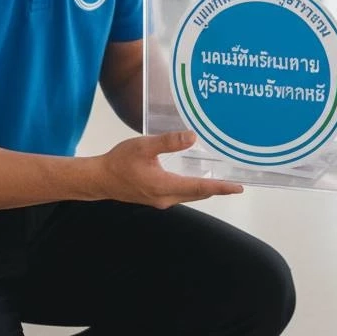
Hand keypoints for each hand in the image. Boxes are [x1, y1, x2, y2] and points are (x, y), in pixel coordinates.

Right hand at [98, 131, 242, 208]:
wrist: (100, 179)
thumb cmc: (120, 161)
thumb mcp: (145, 146)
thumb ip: (169, 142)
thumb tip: (193, 137)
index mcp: (165, 186)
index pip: (200, 188)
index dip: (220, 187)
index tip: (237, 188)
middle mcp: (166, 198)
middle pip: (197, 194)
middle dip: (217, 189)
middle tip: (235, 185)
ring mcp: (160, 200)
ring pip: (189, 195)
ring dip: (204, 189)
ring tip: (220, 181)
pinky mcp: (154, 197)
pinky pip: (180, 194)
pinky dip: (192, 188)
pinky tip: (195, 179)